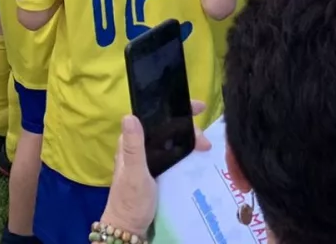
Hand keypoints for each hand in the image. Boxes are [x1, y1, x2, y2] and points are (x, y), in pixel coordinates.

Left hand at [102, 106, 209, 237]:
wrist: (130, 228)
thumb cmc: (130, 201)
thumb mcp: (134, 173)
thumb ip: (134, 146)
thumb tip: (130, 116)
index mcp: (132, 142)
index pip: (154, 117)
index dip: (176, 109)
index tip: (198, 108)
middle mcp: (140, 147)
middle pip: (167, 128)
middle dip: (188, 129)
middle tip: (204, 142)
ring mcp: (149, 159)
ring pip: (172, 140)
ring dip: (189, 140)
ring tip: (205, 148)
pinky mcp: (157, 170)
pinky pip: (174, 154)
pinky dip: (186, 152)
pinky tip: (198, 157)